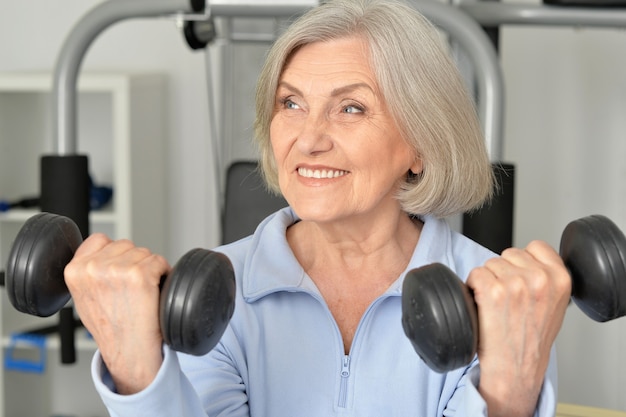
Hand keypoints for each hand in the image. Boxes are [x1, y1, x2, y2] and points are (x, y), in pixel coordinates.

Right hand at [64, 233, 170, 393]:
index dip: (114, 255)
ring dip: (148, 269)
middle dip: (132, 262)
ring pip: (143, 252)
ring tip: (141, 293)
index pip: (99, 239)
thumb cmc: (110, 328)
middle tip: (131, 289)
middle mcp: (93, 268)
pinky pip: (159, 261)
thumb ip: (88, 272)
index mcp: (74, 271)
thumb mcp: (84, 297)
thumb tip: (102, 252)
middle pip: (125, 245)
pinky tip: (154, 291)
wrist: (128, 351)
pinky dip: (163, 273)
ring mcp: (116, 270)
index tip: (118, 273)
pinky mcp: (139, 275)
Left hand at [466, 240, 570, 416]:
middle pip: (509, 254)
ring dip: (488, 280)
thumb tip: (529, 258)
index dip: (523, 262)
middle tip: (508, 300)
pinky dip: (473, 287)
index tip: (521, 279)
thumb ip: (548, 278)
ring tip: (497, 305)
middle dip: (504, 272)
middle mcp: (540, 278)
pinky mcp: (493, 291)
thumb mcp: (555, 304)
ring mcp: (516, 284)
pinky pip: (475, 274)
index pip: (536, 246)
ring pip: (490, 264)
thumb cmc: (532, 339)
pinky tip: (484, 305)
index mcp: (561, 278)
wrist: (516, 367)